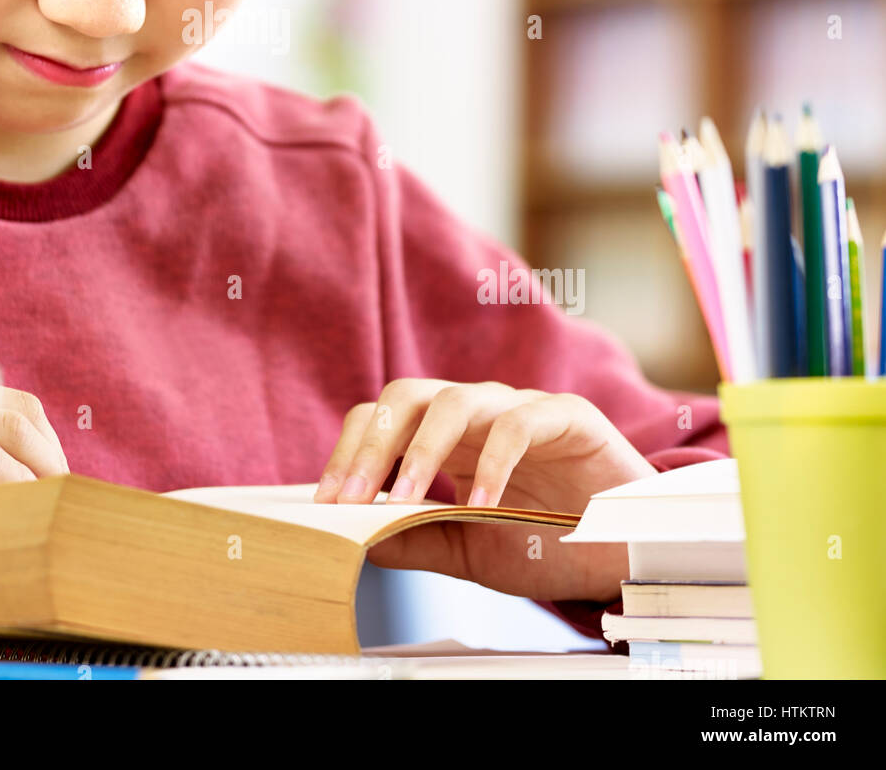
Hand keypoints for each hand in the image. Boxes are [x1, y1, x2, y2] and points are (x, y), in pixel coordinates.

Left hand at [313, 379, 653, 602]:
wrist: (628, 555)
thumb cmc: (549, 544)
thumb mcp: (468, 550)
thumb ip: (414, 538)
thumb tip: (349, 537)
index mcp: (446, 438)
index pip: (382, 421)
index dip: (349, 454)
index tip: (325, 503)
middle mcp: (476, 413)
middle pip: (406, 396)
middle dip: (371, 444)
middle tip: (349, 497)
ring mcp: (519, 408)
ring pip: (455, 400)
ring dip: (420, 450)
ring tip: (402, 499)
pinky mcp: (567, 416)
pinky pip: (520, 424)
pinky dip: (494, 461)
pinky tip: (482, 503)